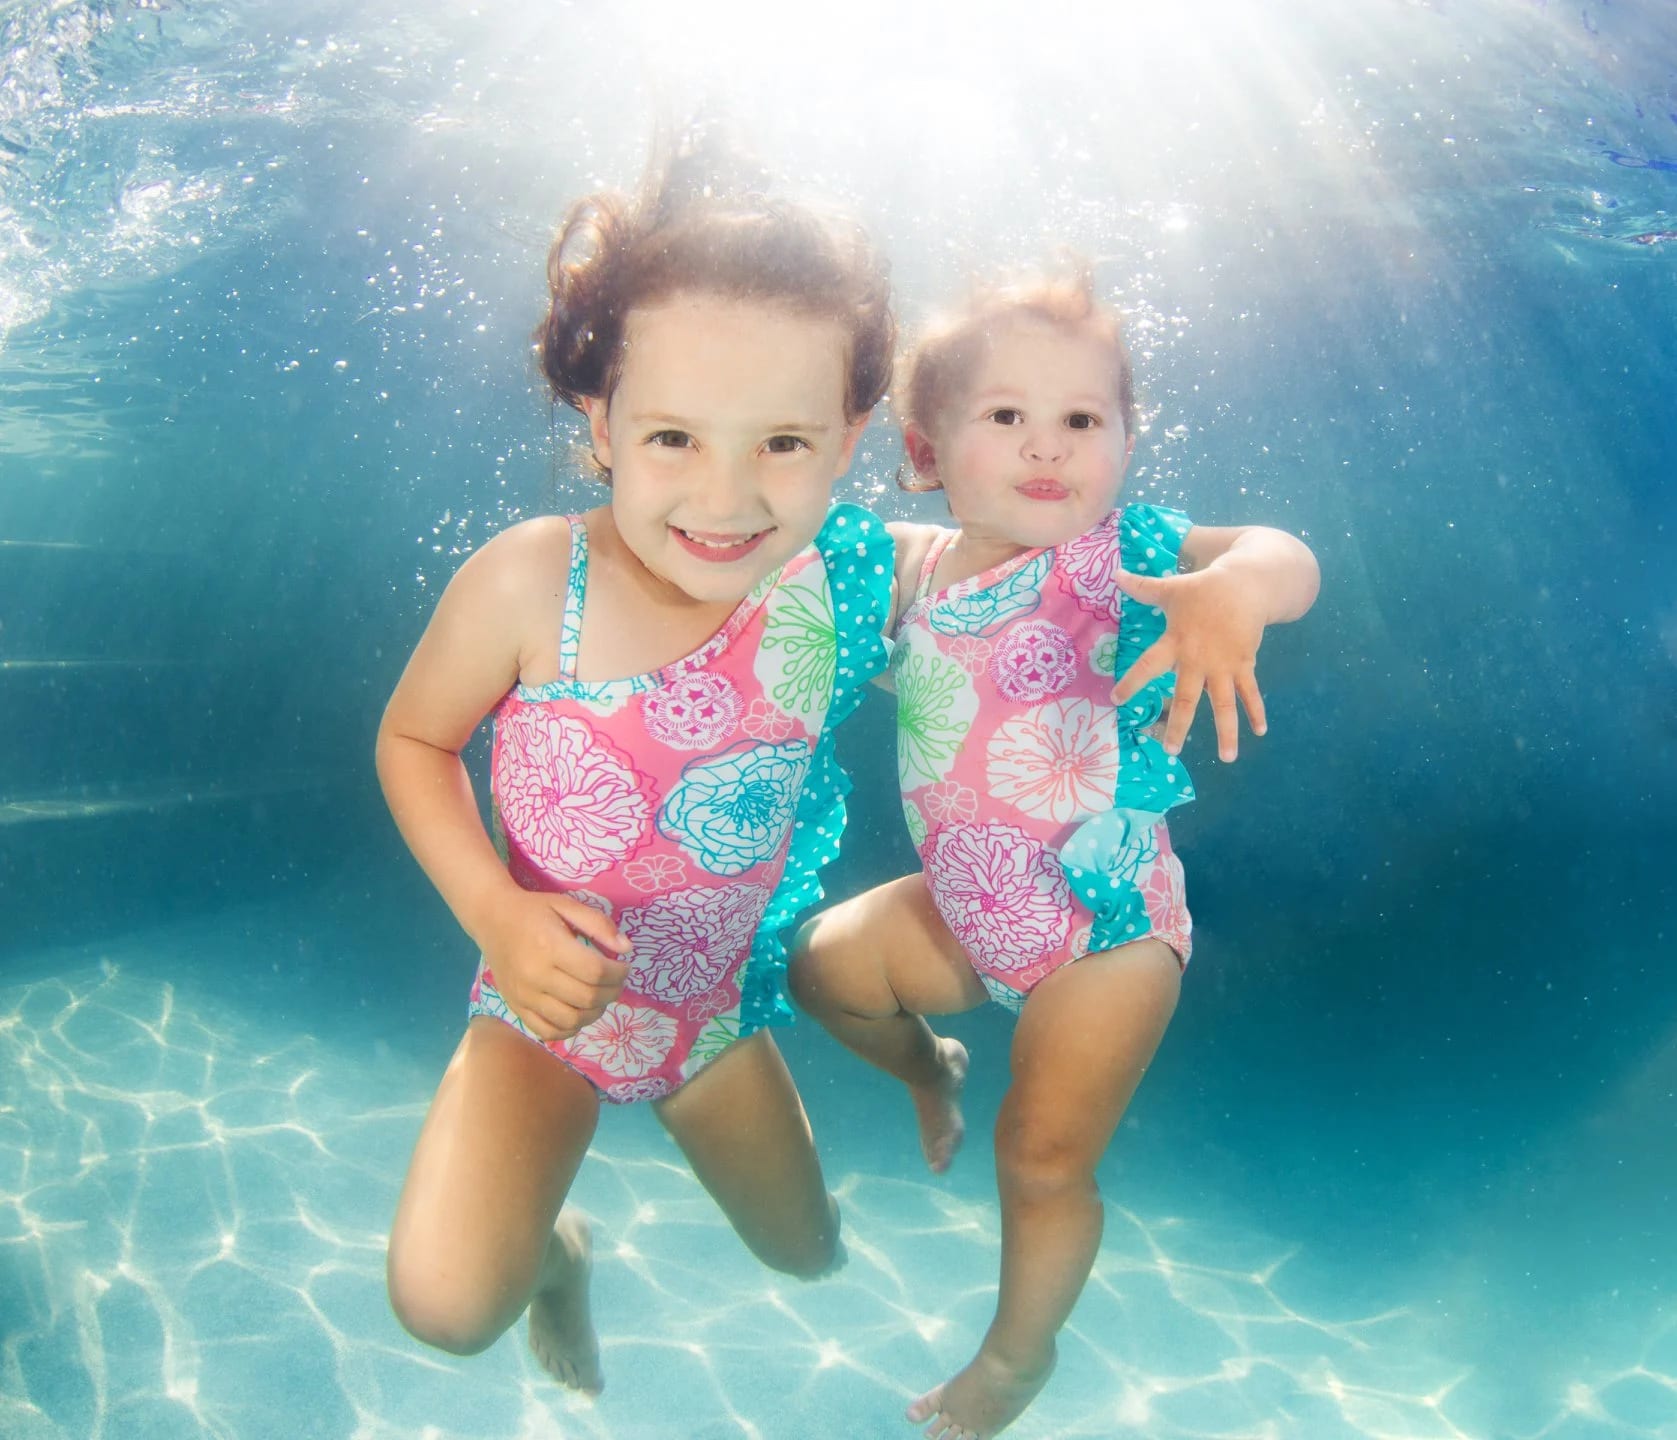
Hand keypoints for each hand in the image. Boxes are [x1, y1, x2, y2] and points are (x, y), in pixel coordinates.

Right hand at [480, 888, 632, 1041]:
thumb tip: (626, 949)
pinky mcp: (517, 1008)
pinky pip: (548, 1031)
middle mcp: (536, 976)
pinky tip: (578, 1012)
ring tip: (599, 997)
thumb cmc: (533, 911)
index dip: (619, 973)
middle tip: (616, 982)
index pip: (595, 971)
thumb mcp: (567, 905)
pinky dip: (570, 1028)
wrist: (492, 919)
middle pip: (587, 997)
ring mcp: (524, 996)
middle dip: (612, 992)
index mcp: (550, 947)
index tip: (624, 967)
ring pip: (571, 1020)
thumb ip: (599, 924)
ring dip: (595, 1012)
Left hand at [1110, 567, 1268, 761]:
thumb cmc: (1203, 590)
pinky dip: (1256, 711)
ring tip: (1227, 758)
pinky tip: (1260, 732)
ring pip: (1224, 704)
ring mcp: (1224, 666)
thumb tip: (1115, 574)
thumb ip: (1143, 588)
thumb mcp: (1171, 589)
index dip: (1133, 682)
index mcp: (1177, 643)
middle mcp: (1199, 660)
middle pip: (1187, 698)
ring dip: (1226, 731)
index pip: (1149, 665)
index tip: (1116, 700)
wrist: (1245, 585)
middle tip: (1170, 751)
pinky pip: (1250, 692)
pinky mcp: (1245, 664)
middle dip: (1178, 724)